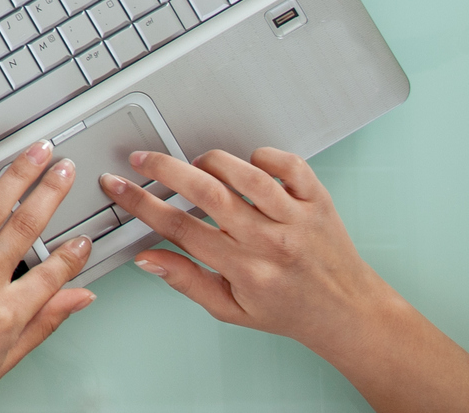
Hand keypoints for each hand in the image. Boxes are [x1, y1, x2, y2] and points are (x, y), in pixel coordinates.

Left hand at [0, 142, 95, 412]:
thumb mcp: (3, 362)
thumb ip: (44, 324)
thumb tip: (79, 299)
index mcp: (8, 315)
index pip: (55, 271)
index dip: (75, 251)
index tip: (84, 235)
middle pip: (27, 227)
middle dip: (52, 192)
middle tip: (65, 167)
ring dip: (18, 175)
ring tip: (35, 152)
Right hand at [108, 148, 468, 412]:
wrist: (349, 314)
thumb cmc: (289, 311)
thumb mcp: (229, 310)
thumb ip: (185, 281)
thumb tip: (147, 258)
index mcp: (245, 269)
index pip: (179, 227)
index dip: (140, 204)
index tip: (119, 187)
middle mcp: (271, 241)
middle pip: (207, 192)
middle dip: (165, 170)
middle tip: (142, 159)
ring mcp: (297, 218)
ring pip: (245, 173)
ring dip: (210, 161)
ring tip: (195, 164)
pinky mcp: (319, 201)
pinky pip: (289, 165)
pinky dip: (263, 155)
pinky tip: (248, 165)